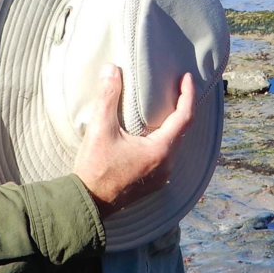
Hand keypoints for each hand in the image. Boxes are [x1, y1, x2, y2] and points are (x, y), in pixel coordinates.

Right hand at [73, 65, 195, 215]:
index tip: (186, 77)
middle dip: (183, 107)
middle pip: (183, 130)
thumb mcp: (100, 129)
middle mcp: (166, 164)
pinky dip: (166, 138)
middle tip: (179, 88)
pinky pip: (167, 155)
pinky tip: (154, 132)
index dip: (187, 94)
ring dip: (174, 124)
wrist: (86, 203)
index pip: (184, 117)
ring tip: (168, 106)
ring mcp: (160, 176)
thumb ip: (107, 97)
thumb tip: (111, 69)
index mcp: (160, 150)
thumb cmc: (95, 168)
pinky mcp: (152, 183)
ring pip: (175, 144)